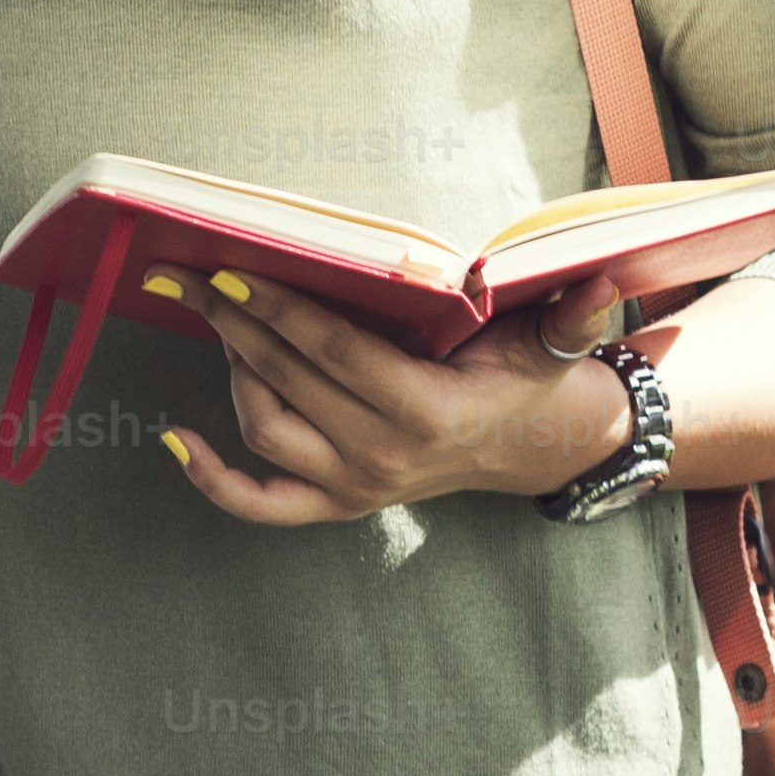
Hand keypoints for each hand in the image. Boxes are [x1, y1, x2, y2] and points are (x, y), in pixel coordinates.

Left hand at [163, 272, 636, 523]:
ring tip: (213, 317)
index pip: (336, 352)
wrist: (541, 450)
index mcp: (429, 411)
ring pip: (267, 431)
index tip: (233, 270)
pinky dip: (214, 480)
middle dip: (233, 323)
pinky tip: (174, 439)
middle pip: (289, 383)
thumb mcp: (553, 344)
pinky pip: (263, 505)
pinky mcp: (340, 504)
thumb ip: (572, 315)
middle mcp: (385, 457)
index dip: (280, 311)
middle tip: (191, 275)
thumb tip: (599, 284)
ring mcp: (359, 488)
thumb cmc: (534, 381)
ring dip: (231, 374)